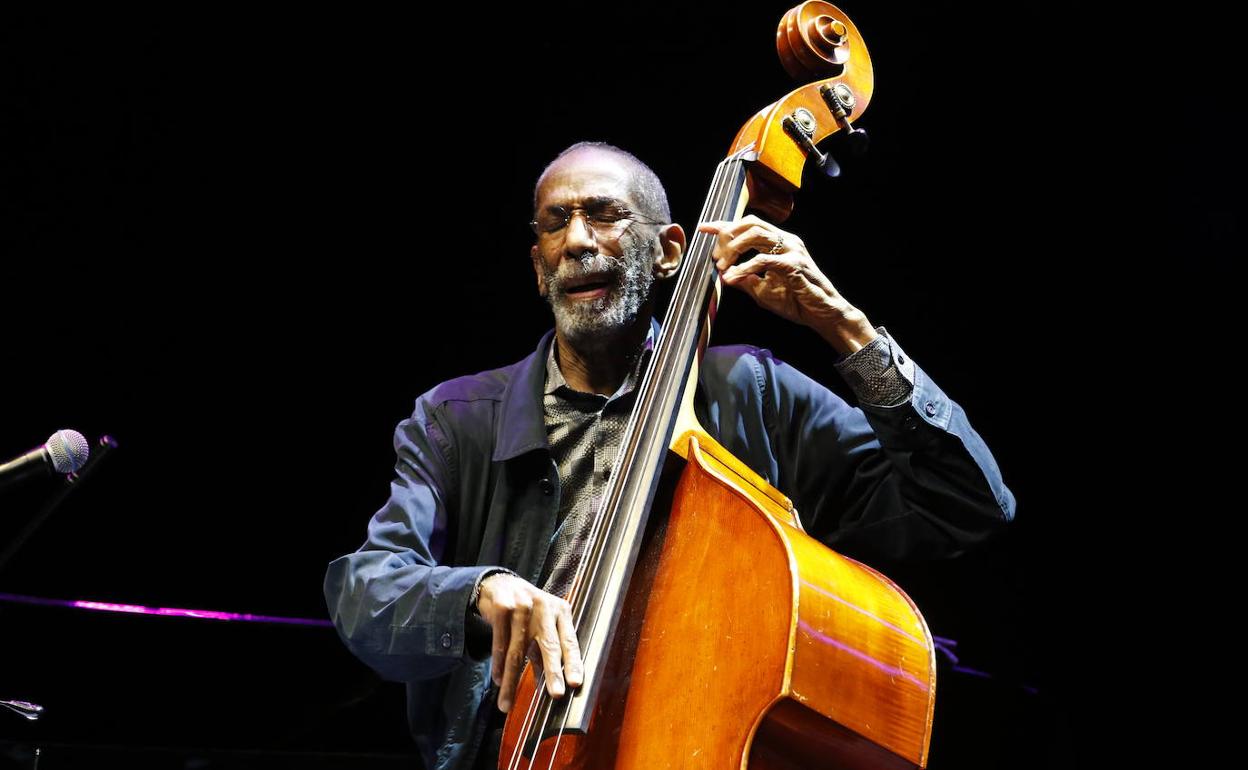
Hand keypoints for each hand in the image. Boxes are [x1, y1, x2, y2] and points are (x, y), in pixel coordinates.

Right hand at [475, 572, 582, 712]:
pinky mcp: (502, 607)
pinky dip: (498, 664)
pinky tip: (498, 680)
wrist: (498, 583)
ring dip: (511, 680)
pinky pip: (499, 643)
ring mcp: (523, 606)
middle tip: (557, 694)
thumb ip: (544, 651)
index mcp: (560, 611)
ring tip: (507, 703)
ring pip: (518, 651)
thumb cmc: (525, 611)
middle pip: (549, 644)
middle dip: (553, 672)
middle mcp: (544, 607)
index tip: (576, 684)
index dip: (573, 663)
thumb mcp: (540, 626)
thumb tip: (548, 683)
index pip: (570, 641)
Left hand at [698, 216, 875, 354]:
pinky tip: (733, 277)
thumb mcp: (762, 291)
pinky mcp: (794, 264)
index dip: (724, 225)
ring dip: (734, 249)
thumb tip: (725, 275)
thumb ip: (745, 280)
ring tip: (723, 266)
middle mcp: (785, 240)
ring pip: (756, 235)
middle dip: (727, 237)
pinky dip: (744, 268)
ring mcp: (791, 249)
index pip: (748, 226)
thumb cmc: (796, 302)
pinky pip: (763, 260)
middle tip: (716, 258)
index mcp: (778, 243)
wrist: (822, 315)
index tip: (704, 228)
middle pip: (750, 223)